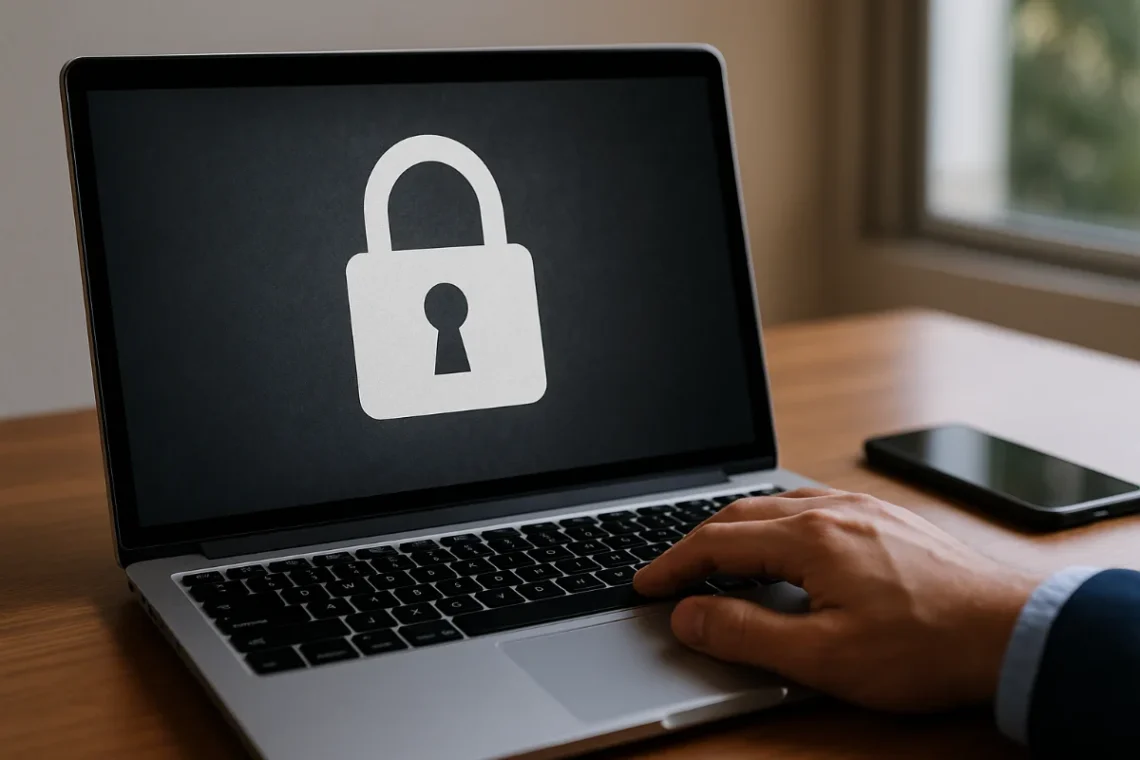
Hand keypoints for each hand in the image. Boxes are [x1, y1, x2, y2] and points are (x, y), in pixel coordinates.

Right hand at [632, 488, 1041, 710]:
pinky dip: (773, 522)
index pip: (715, 544)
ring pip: (774, 505)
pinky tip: (780, 541)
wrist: (1011, 631)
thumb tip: (688, 617)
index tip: (645, 585)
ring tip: (713, 558)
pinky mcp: (883, 517)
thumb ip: (746, 635)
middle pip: (738, 516)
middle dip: (693, 543)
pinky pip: (808, 504)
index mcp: (808, 538)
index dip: (672, 566)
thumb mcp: (822, 658)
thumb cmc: (924, 647)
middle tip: (668, 575)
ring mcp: (859, 507)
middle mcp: (830, 510)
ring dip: (733, 529)